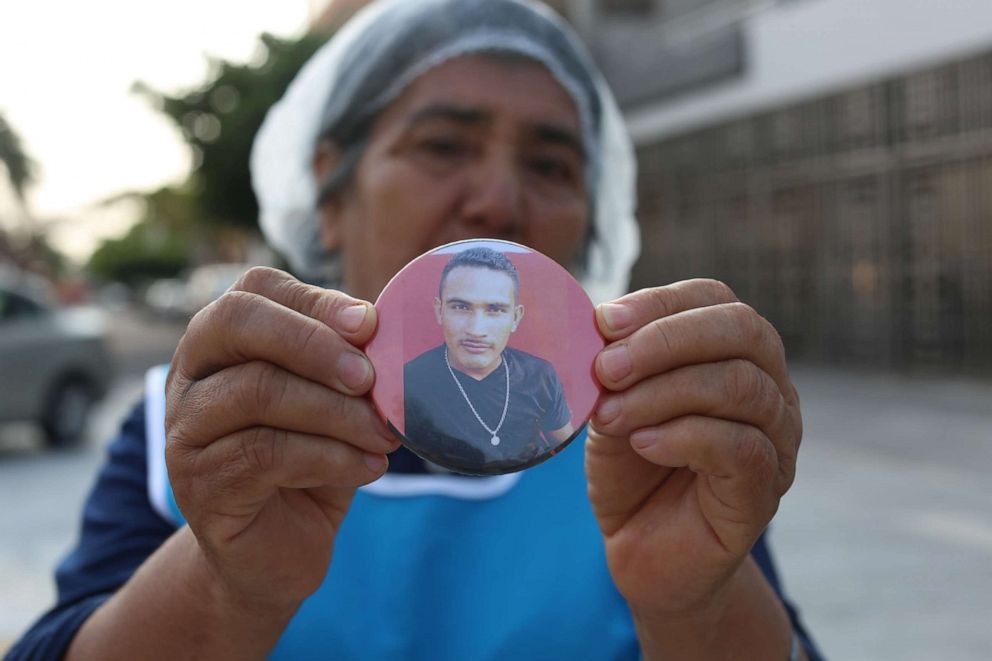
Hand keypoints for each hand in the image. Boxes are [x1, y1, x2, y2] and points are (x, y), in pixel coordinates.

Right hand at [165, 267, 397, 615]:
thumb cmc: (312, 463)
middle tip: (369, 379)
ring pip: (258, 391)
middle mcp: (191, 375)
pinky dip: (330, 457)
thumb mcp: (334, 403)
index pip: (256, 289)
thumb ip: (347, 362)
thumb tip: (380, 326)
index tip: (370, 325)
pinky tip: (369, 467)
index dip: (315, 301)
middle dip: (314, 343)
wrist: (279, 551)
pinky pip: (265, 453)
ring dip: (336, 412)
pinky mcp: (199, 483)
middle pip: (237, 323)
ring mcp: (186, 428)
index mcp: (223, 341)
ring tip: (385, 434)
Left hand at [585, 279, 801, 617]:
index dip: (659, 303)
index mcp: (732, 353)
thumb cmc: (631, 469)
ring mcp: (777, 437)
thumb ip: (617, 367)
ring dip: (663, 393)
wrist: (643, 550)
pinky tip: (642, 444)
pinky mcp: (767, 488)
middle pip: (742, 330)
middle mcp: (769, 386)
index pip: (713, 300)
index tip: (603, 322)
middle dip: (665, 341)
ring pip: (740, 386)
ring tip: (611, 415)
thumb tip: (601, 325)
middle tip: (606, 368)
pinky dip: (682, 436)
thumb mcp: (614, 403)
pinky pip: (740, 446)